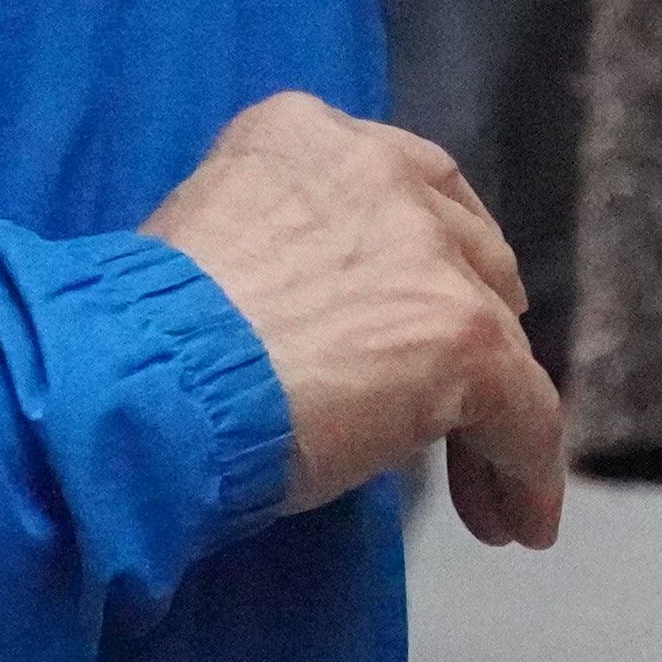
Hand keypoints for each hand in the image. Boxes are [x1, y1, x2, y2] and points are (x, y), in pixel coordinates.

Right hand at [150, 92, 569, 549]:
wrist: (138, 384)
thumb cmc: (135, 346)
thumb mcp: (205, 250)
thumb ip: (280, 255)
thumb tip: (321, 327)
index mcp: (304, 135)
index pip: (402, 189)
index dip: (422, 265)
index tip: (413, 323)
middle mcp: (380, 172)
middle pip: (468, 256)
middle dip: (466, 333)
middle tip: (454, 412)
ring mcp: (429, 253)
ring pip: (499, 341)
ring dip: (493, 421)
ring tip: (490, 502)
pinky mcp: (463, 336)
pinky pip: (526, 412)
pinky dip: (525, 472)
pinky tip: (517, 525)